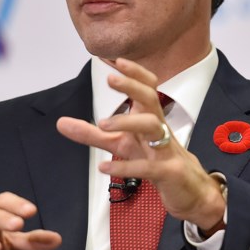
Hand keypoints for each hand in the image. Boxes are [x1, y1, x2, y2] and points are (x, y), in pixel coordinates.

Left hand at [56, 58, 224, 230]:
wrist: (189, 190)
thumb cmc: (156, 160)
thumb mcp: (120, 145)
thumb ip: (91, 134)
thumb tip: (61, 123)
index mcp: (149, 118)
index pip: (146, 87)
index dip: (133, 72)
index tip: (114, 59)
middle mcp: (159, 128)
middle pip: (150, 98)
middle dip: (132, 86)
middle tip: (110, 79)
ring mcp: (166, 150)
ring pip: (152, 126)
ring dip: (128, 121)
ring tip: (103, 123)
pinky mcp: (168, 172)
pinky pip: (148, 167)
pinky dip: (126, 166)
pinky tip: (105, 167)